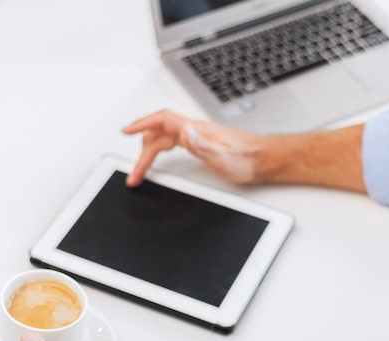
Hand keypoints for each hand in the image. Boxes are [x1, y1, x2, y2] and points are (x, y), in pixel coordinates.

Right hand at [122, 110, 265, 186]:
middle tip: (135, 173)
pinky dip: (159, 149)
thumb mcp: (223, 158)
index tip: (125, 131)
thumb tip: (183, 131)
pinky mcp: (201, 142)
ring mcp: (197, 135)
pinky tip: (159, 157)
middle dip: (142, 151)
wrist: (263, 159)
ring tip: (141, 170)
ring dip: (149, 152)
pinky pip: (173, 142)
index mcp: (196, 130)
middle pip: (158, 133)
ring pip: (164, 138)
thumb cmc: (246, 160)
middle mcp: (195, 130)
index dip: (141, 123)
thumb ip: (201, 145)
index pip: (162, 120)